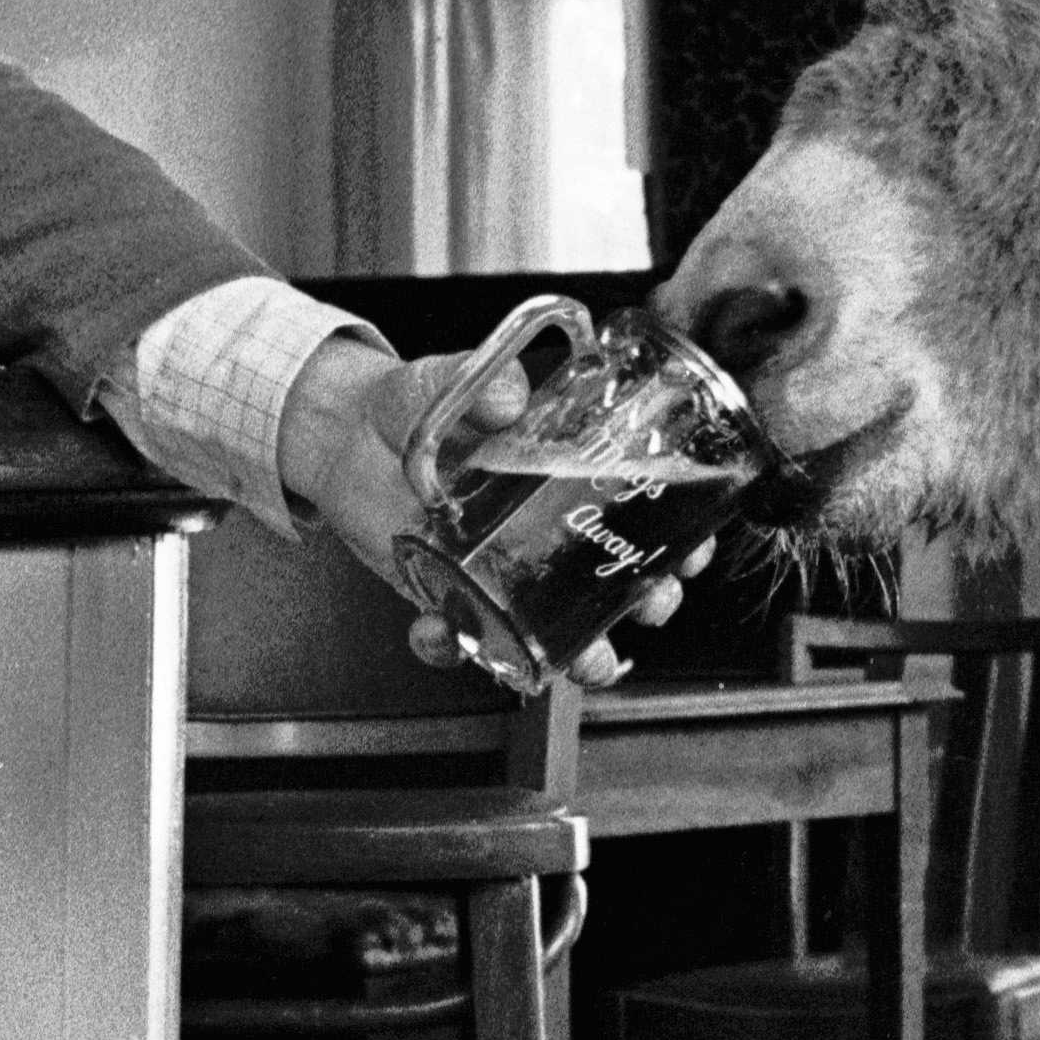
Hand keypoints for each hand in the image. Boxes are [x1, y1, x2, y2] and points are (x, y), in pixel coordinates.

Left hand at [282, 335, 696, 688]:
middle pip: (613, 581)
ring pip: (553, 626)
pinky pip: (460, 635)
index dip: (679, 536)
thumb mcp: (448, 379)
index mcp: (559, 474)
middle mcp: (538, 530)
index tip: (695, 549)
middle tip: (652, 605)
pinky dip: (453, 647)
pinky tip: (439, 635)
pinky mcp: (444, 592)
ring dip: (578, 653)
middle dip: (645, 602)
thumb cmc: (411, 403)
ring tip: (585, 661)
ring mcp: (495, 568)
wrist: (344, 433)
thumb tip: (511, 400)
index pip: (640, 509)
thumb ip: (480, 382)